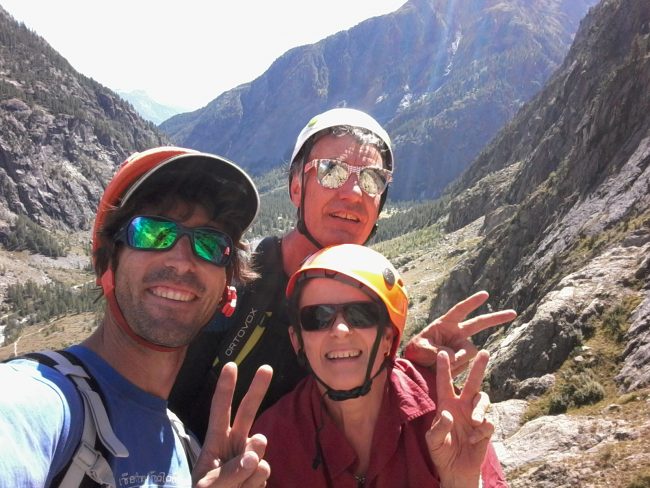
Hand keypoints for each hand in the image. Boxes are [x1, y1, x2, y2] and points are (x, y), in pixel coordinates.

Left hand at [193, 362, 272, 487]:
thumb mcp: (208, 487)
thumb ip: (229, 473)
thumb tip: (255, 457)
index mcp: (215, 442)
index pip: (220, 411)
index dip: (225, 388)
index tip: (230, 365)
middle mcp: (234, 444)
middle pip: (247, 413)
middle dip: (257, 389)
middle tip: (266, 367)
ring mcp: (249, 458)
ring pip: (259, 452)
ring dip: (248, 471)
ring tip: (235, 487)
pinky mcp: (259, 473)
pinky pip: (263, 473)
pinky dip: (253, 486)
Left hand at [403, 291, 515, 376]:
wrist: (416, 368)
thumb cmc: (415, 354)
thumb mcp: (420, 349)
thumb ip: (437, 351)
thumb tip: (456, 356)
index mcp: (444, 324)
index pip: (460, 310)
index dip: (472, 302)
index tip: (485, 294)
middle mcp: (456, 334)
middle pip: (479, 324)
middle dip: (496, 318)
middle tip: (513, 313)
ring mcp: (461, 347)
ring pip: (468, 353)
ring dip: (455, 361)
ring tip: (436, 364)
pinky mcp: (463, 360)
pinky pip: (465, 365)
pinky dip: (455, 369)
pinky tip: (443, 370)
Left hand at [426, 350, 493, 487]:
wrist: (455, 470)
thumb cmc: (441, 452)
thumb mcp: (433, 441)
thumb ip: (438, 428)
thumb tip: (448, 414)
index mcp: (446, 404)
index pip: (444, 383)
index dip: (443, 369)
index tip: (442, 353)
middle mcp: (462, 406)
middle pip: (472, 383)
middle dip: (478, 367)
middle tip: (485, 352)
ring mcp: (474, 416)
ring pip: (483, 399)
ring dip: (480, 409)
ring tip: (475, 421)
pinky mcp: (485, 429)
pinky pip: (488, 423)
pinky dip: (481, 430)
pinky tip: (472, 439)